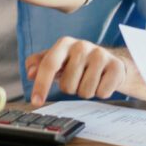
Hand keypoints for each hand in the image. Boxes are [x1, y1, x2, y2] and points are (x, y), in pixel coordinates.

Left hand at [26, 37, 145, 106]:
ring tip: (89, 80)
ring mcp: (100, 55)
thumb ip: (38, 64)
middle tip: (77, 79)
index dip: (41, 84)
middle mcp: (82, 46)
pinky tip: (102, 82)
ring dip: (85, 92)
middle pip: (68, 85)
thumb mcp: (57, 60)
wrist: (110, 61)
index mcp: (64, 43)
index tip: (36, 101)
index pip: (49, 65)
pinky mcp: (115, 66)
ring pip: (85, 92)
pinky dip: (100, 93)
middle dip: (71, 88)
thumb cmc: (78, 62)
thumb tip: (30, 73)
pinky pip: (102, 93)